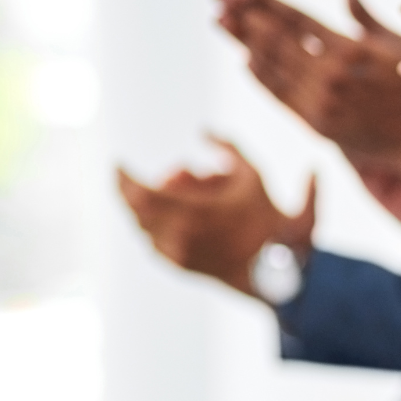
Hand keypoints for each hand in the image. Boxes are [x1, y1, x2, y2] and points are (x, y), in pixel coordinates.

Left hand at [118, 137, 314, 295]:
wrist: (282, 270)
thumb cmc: (270, 221)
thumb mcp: (255, 175)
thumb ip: (227, 147)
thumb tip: (204, 130)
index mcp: (192, 213)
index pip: (139, 193)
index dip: (123, 177)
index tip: (119, 163)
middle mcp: (179, 236)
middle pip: (136, 210)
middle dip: (134, 189)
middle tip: (138, 178)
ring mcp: (178, 254)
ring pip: (143, 227)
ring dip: (148, 208)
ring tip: (171, 196)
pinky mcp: (181, 267)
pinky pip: (154, 243)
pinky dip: (156, 227)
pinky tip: (176, 218)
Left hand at [218, 0, 400, 179]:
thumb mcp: (397, 44)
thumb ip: (365, 18)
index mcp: (351, 48)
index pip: (297, 18)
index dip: (266, 1)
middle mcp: (332, 74)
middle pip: (275, 38)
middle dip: (243, 15)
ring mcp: (322, 102)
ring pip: (271, 66)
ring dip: (242, 42)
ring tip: (221, 22)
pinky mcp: (317, 125)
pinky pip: (280, 96)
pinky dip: (261, 78)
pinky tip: (245, 61)